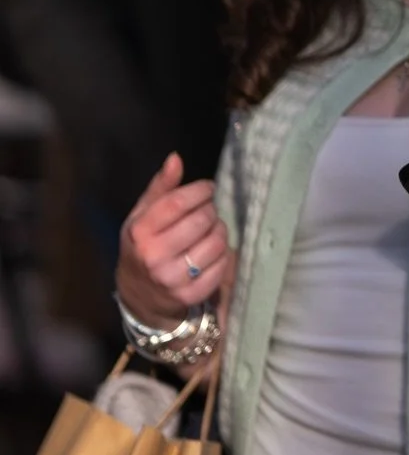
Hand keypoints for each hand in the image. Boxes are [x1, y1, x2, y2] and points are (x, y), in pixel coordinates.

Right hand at [117, 152, 233, 324]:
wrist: (139, 296)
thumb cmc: (143, 246)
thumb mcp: (143, 216)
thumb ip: (160, 188)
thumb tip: (176, 158)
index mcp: (140, 233)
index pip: (177, 203)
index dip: (199, 191)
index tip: (208, 188)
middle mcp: (154, 257)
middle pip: (201, 220)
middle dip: (210, 210)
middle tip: (208, 212)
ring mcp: (172, 279)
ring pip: (217, 242)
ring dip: (220, 231)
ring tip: (210, 230)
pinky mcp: (190, 295)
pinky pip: (222, 265)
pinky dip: (223, 254)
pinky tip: (212, 252)